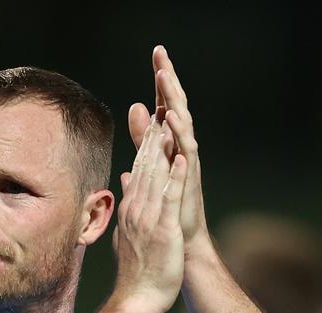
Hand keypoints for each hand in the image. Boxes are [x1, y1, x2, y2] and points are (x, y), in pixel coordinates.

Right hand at [111, 117, 186, 312]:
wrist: (137, 298)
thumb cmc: (137, 271)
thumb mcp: (128, 234)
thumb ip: (127, 206)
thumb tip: (125, 182)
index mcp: (130, 208)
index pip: (138, 169)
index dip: (146, 142)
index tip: (153, 119)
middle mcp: (136, 208)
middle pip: (145, 165)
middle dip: (153, 133)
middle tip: (159, 104)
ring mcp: (148, 217)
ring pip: (156, 175)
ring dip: (164, 147)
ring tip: (170, 120)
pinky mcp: (164, 229)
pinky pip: (170, 198)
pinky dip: (175, 177)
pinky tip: (181, 158)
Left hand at [127, 45, 211, 259]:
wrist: (181, 249)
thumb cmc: (167, 220)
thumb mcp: (148, 187)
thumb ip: (141, 165)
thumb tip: (131, 150)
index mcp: (168, 153)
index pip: (162, 112)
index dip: (159, 88)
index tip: (156, 57)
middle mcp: (180, 154)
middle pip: (173, 109)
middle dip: (167, 83)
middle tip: (161, 53)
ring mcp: (186, 165)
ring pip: (179, 124)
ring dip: (173, 100)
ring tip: (165, 75)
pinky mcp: (189, 179)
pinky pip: (184, 151)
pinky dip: (178, 134)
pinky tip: (171, 117)